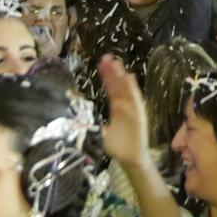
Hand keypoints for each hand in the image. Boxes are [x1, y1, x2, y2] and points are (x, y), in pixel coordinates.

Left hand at [98, 55, 151, 171]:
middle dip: (113, 72)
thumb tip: (78, 120)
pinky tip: (129, 77)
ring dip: (121, 76)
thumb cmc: (117, 147)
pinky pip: (136, 100)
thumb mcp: (101, 134)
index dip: (107, 77)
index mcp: (116, 108)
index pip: (111, 88)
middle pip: (118, 85)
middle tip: (106, 57)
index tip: (101, 64)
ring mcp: (132, 109)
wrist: (130, 159)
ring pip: (126, 89)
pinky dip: (133, 89)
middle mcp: (124, 105)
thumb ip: (92, 125)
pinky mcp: (139, 115)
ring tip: (116, 63)